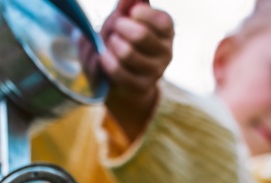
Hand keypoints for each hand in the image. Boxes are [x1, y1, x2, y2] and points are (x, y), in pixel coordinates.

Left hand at [100, 0, 173, 140]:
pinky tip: (103, 55)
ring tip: (110, 42)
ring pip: (127, 53)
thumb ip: (129, 5)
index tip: (131, 13)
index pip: (161, 21)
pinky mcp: (141, 87)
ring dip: (112, 44)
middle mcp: (166, 52)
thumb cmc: (125, 38)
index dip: (142, 14)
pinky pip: (118, 71)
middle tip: (115, 27)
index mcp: (167, 31)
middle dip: (120, 27)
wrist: (122, 73)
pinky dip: (106, 60)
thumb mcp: (126, 18)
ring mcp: (155, 72)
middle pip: (141, 35)